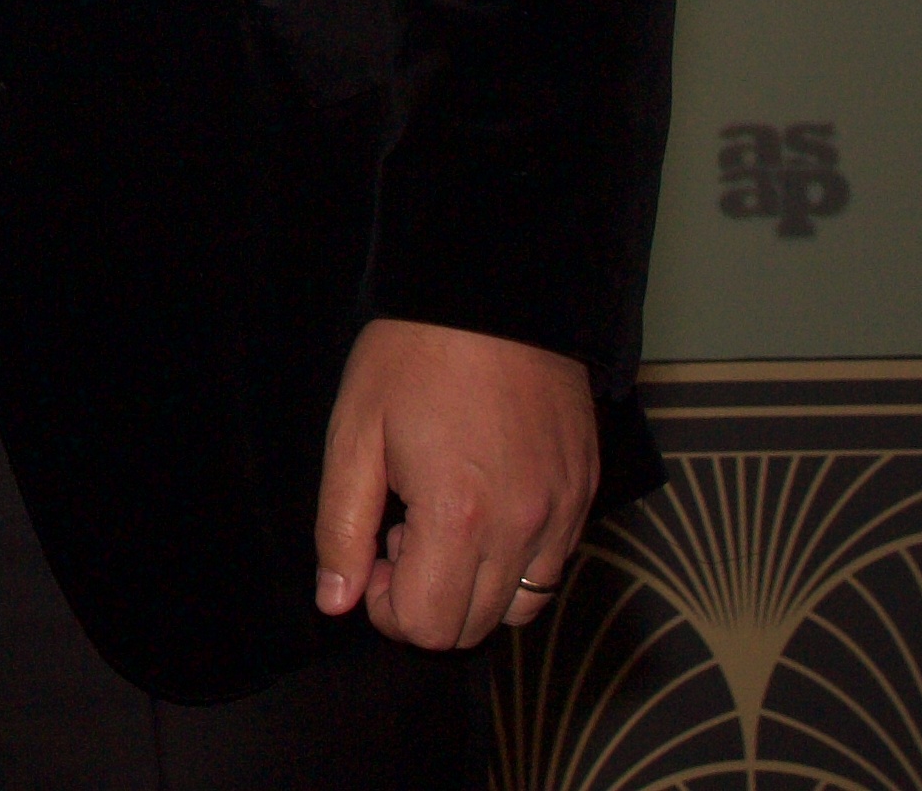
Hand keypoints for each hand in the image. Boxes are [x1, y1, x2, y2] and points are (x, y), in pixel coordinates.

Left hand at [313, 317, 599, 646]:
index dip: (387, 608)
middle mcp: (524, 528)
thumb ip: (341, 527)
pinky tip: (484, 504)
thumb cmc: (414, 357)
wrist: (494, 295)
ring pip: (522, 606)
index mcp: (460, 517)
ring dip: (475, 586)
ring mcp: (563, 513)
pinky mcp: (586, 493)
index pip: (430, 626)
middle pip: (475, 626)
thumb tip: (336, 600)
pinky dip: (516, 560)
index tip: (374, 555)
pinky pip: (554, 564)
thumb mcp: (354, 435)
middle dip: (427, 599)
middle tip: (403, 531)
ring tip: (445, 519)